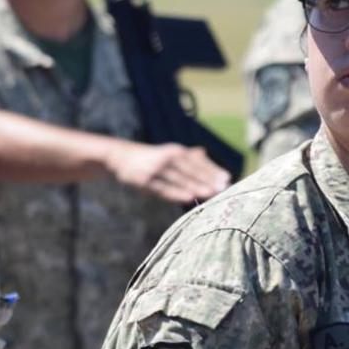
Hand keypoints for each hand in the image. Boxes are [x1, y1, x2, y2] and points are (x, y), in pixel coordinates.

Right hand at [107, 141, 231, 203]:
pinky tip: (188, 197)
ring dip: (196, 185)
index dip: (213, 170)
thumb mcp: (167, 153)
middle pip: (192, 169)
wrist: (119, 156)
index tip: (228, 178)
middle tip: (224, 187)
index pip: (198, 162)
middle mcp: (168, 158)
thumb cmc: (149, 158)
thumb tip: (203, 152)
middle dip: (208, 179)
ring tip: (211, 193)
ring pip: (179, 178)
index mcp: (176, 151)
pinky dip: (176, 193)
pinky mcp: (145, 180)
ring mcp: (156, 169)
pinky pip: (163, 188)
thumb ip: (185, 155)